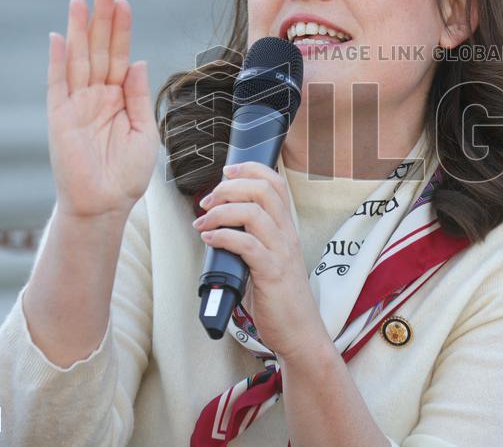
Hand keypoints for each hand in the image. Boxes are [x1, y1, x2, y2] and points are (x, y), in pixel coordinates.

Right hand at [46, 0, 160, 220]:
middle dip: (101, 20)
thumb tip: (137, 60)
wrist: (105, 204)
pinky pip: (57, 83)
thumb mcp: (143, 131)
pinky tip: (58, 37)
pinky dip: (57, 61)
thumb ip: (137, 96)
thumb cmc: (126, 174)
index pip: (119, 55)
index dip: (121, 30)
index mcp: (118, 98)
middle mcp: (96, 96)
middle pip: (98, 49)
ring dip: (78, 31)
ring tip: (80, 2)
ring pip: (78, 59)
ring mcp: (76, 104)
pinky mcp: (59, 116)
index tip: (123, 3)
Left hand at [192, 162, 328, 359]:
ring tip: (202, 222)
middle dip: (230, 187)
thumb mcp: (268, 260)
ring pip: (253, 213)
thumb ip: (250, 240)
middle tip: (208, 201)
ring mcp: (281, 253)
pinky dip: (223, 237)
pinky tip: (209, 240)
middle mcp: (286, 235)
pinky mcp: (272, 273)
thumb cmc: (279, 298)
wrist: (300, 333)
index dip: (251, 169)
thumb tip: (218, 225)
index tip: (226, 172)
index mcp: (286, 229)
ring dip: (221, 212)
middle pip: (263, 190)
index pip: (275, 183)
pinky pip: (246, 245)